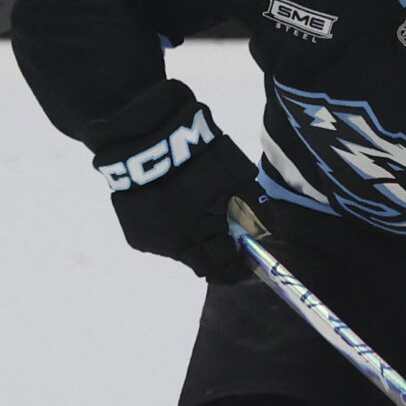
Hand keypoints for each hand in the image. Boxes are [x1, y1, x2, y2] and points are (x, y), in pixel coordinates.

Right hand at [83, 78, 256, 283]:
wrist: (147, 137)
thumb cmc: (199, 156)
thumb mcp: (237, 176)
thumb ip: (255, 208)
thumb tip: (269, 232)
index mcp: (201, 234)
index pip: (223, 268)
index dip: (236, 268)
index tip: (244, 264)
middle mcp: (174, 246)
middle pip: (201, 266)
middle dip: (216, 258)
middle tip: (225, 245)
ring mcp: (152, 241)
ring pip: (180, 254)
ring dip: (193, 244)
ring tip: (198, 221)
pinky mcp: (135, 233)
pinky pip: (160, 242)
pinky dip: (172, 232)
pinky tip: (175, 212)